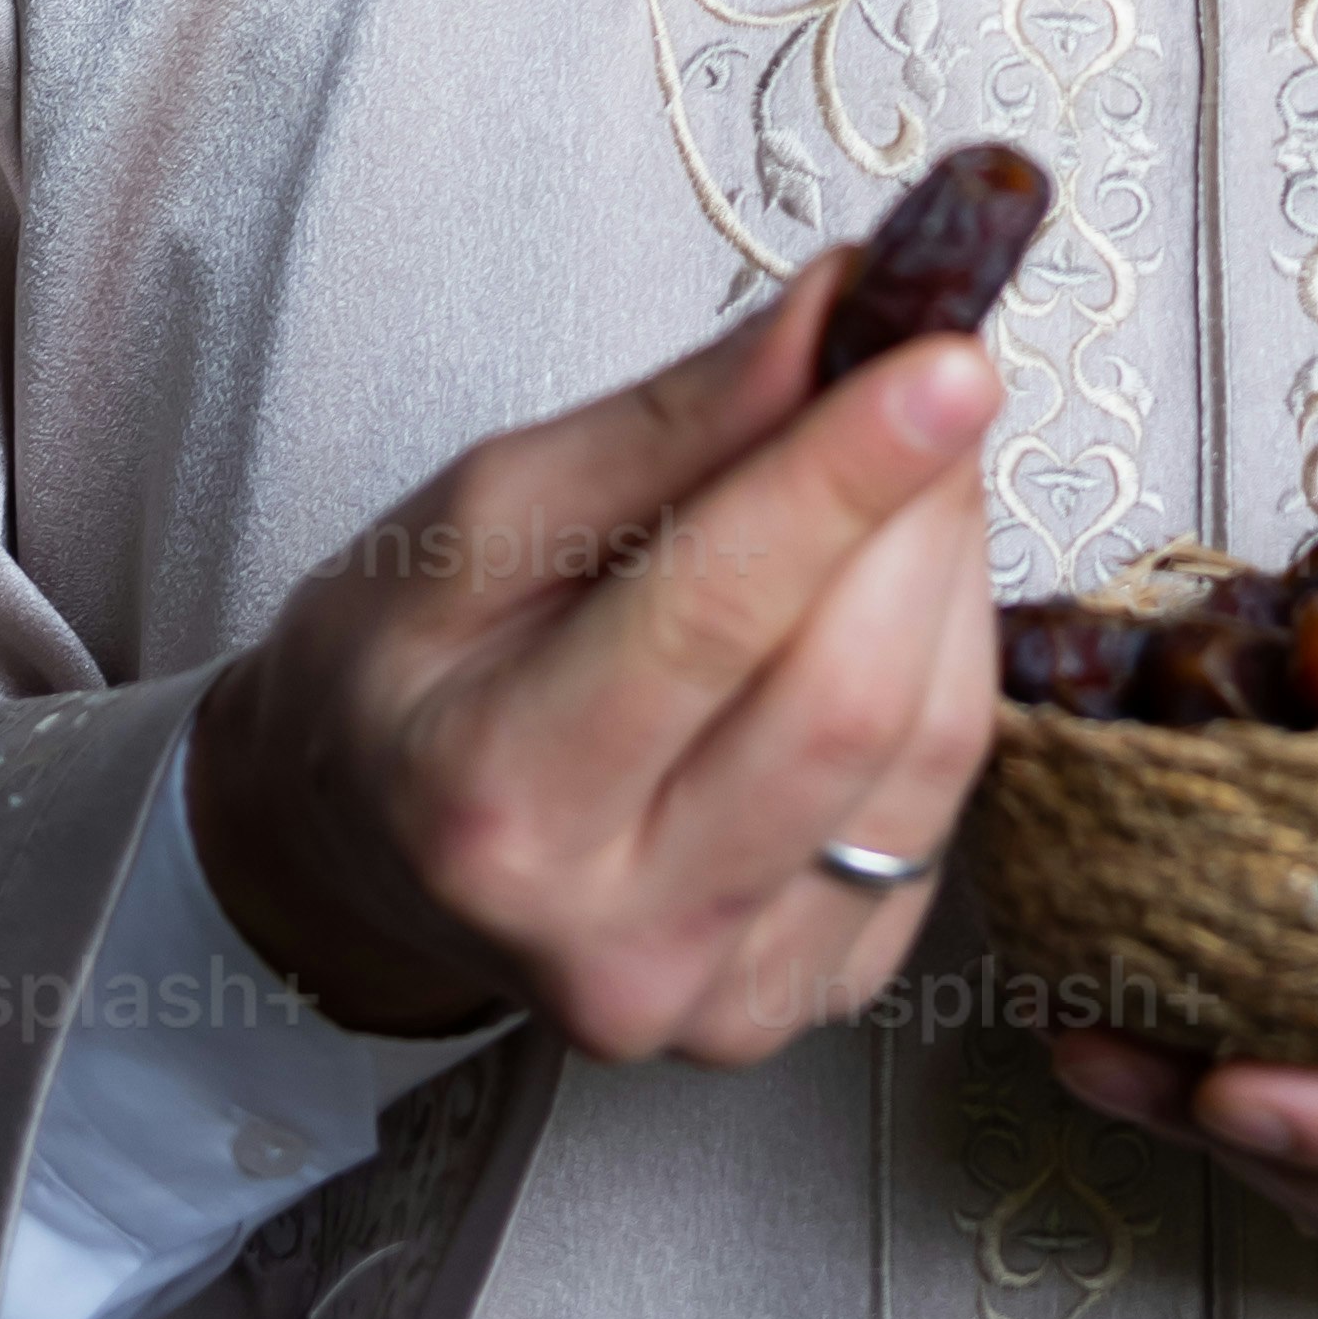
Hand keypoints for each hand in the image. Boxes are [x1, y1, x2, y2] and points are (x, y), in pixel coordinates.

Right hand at [187, 256, 999, 1061]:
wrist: (370, 852)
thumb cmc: (405, 673)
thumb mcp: (474, 516)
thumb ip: (664, 425)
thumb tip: (835, 321)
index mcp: (495, 805)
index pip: (713, 617)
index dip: (846, 473)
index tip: (945, 353)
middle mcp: (616, 939)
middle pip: (847, 700)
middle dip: (918, 508)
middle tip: (933, 373)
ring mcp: (725, 995)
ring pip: (925, 751)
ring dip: (946, 572)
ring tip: (905, 469)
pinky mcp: (813, 997)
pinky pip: (937, 806)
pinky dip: (942, 667)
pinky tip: (887, 595)